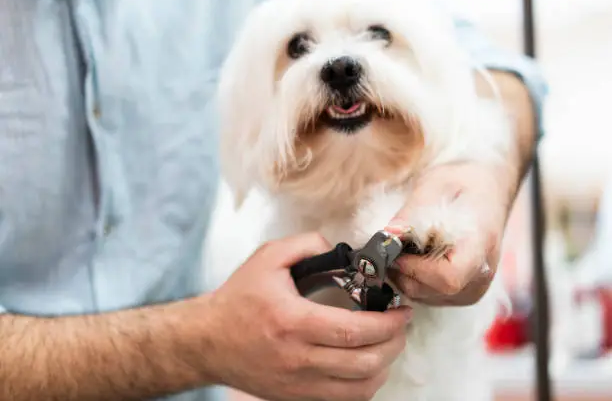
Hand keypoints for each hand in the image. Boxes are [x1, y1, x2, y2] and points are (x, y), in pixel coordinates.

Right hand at [204, 232, 411, 400]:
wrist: (207, 340)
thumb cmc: (239, 299)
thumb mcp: (268, 257)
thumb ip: (307, 244)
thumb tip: (342, 251)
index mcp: (293, 321)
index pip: (354, 330)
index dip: (388, 323)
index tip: (402, 311)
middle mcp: (297, 358)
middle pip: (364, 363)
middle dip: (394, 344)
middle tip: (400, 326)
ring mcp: (296, 383)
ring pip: (359, 389)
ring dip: (384, 367)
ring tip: (388, 345)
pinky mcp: (294, 397)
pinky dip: (364, 386)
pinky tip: (367, 366)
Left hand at [385, 162, 511, 305]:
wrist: (487, 190)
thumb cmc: (463, 183)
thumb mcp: (435, 186)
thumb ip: (411, 214)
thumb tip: (386, 236)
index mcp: (480, 246)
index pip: (448, 278)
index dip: (414, 268)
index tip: (398, 248)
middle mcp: (480, 276)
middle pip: (430, 290)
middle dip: (401, 269)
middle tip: (393, 242)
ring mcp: (472, 289)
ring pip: (423, 295)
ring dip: (403, 273)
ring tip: (406, 245)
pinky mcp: (462, 294)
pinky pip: (428, 295)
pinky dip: (412, 277)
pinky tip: (414, 255)